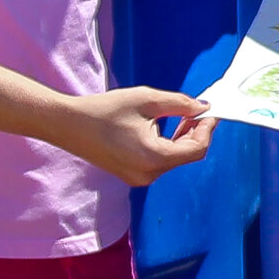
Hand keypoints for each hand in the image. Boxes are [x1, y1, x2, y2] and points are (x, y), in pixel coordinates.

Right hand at [54, 87, 215, 185]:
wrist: (68, 125)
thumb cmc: (104, 111)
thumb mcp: (147, 100)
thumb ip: (179, 104)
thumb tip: (202, 107)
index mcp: (155, 158)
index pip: (196, 149)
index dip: (207, 129)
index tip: (210, 112)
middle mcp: (149, 174)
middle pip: (186, 155)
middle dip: (195, 132)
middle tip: (197, 110)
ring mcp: (139, 178)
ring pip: (173, 159)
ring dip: (181, 139)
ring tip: (180, 115)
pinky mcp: (131, 175)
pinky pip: (159, 162)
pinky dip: (167, 145)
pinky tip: (162, 127)